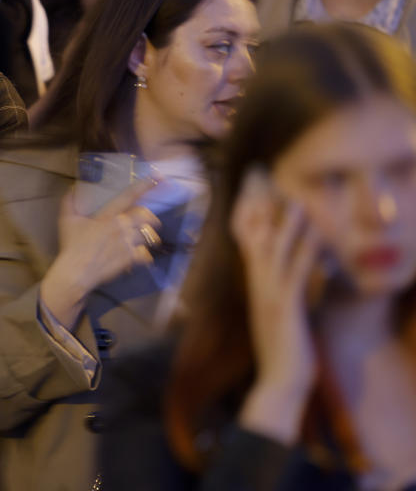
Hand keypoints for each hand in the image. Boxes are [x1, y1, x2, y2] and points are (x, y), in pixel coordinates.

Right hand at [40, 179, 161, 327]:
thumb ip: (69, 201)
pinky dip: (146, 255)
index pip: (129, 196)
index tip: (157, 178)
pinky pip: (146, 254)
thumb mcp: (67, 220)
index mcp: (108, 215)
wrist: (76, 271)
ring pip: (149, 235)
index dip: (144, 186)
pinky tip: (142, 256)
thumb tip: (72, 187)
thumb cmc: (71, 245)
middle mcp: (121, 227)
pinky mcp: (130, 259)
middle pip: (146, 216)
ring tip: (149, 238)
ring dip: (151, 236)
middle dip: (152, 217)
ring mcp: (128, 243)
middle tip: (152, 220)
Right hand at [232, 169, 319, 443]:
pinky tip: (315, 235)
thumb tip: (300, 271)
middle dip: (258, 208)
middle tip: (261, 179)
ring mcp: (268, 295)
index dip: (247, 214)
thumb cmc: (283, 352)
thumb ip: (285, 291)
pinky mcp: (284, 306)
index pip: (246, 242)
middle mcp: (257, 285)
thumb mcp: (282, 314)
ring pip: (274, 251)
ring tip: (294, 198)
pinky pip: (295, 272)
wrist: (279, 382)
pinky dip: (305, 251)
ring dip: (285, 224)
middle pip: (254, 238)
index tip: (250, 189)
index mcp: (255, 286)